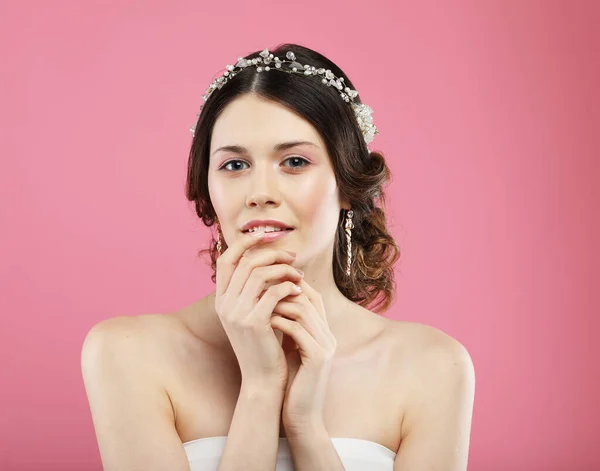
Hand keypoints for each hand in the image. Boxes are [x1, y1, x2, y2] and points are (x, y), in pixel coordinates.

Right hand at [214, 229, 304, 390]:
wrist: (263, 380)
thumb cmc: (263, 345)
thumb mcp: (252, 315)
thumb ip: (252, 290)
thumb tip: (267, 258)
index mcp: (221, 300)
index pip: (225, 259)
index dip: (244, 243)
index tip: (266, 236)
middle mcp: (224, 305)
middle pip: (245, 262)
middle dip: (272, 253)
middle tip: (293, 256)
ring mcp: (236, 314)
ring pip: (259, 273)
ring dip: (283, 269)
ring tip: (299, 275)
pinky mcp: (254, 323)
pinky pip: (273, 292)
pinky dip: (288, 286)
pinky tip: (300, 289)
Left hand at [270, 278, 336, 434]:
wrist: (300, 417)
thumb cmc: (291, 383)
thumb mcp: (291, 349)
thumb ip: (288, 327)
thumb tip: (271, 304)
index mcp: (323, 332)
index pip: (312, 295)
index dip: (291, 284)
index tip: (267, 281)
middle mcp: (329, 335)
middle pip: (309, 297)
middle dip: (283, 288)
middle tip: (259, 286)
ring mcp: (326, 346)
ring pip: (303, 310)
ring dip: (278, 303)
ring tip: (258, 302)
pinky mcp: (318, 359)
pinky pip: (298, 330)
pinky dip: (279, 321)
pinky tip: (262, 320)